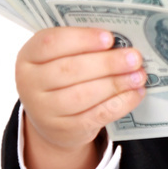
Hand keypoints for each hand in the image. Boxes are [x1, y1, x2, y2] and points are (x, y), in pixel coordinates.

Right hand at [14, 27, 145, 168]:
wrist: (52, 118)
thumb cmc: (62, 76)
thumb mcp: (61, 56)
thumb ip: (83, 45)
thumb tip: (121, 42)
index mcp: (28, 56)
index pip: (51, 43)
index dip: (82, 39)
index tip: (109, 38)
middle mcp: (30, 84)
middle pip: (70, 70)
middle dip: (107, 63)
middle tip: (134, 57)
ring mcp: (44, 110)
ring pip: (83, 95)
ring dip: (116, 84)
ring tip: (138, 75)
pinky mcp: (65, 130)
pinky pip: (96, 115)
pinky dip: (120, 103)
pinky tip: (136, 93)